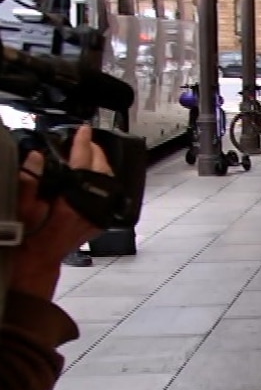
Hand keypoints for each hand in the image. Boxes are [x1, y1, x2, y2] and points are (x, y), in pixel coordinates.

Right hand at [10, 125, 111, 299]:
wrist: (39, 260)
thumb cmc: (28, 235)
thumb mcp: (22, 207)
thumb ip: (28, 181)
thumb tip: (36, 157)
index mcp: (72, 201)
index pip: (82, 164)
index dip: (82, 143)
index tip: (83, 129)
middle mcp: (91, 208)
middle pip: (103, 171)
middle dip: (95, 151)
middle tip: (86, 140)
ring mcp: (99, 215)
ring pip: (110, 182)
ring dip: (101, 165)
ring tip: (89, 153)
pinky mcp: (100, 221)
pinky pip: (108, 194)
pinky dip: (102, 181)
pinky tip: (93, 175)